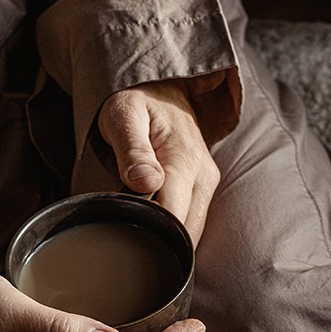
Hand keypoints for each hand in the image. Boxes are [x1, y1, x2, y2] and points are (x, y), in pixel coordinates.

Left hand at [98, 79, 219, 244]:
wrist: (160, 89)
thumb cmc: (136, 102)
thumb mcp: (123, 115)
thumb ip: (133, 150)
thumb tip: (146, 183)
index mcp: (185, 160)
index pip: (173, 217)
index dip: (148, 229)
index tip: (123, 227)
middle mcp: (203, 177)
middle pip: (187, 233)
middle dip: (159, 242)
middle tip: (127, 233)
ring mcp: (206, 185)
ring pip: (192, 233)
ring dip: (167, 238)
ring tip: (138, 226)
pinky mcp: (203, 189)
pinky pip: (192, 223)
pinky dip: (173, 231)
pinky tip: (152, 223)